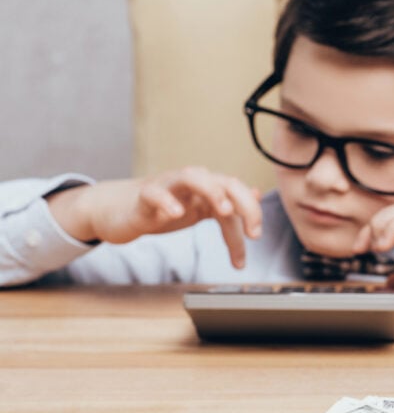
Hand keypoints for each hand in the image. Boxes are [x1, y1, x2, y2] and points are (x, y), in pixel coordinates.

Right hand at [47, 167, 261, 268]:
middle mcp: (190, 183)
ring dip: (211, 190)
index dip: (252, 212)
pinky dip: (166, 201)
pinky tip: (176, 214)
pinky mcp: (142, 198)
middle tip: (252, 231)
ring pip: (190, 176)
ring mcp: (166, 187)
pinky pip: (154, 193)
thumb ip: (227, 206)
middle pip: (222, 180)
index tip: (256, 237)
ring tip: (223, 210)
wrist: (118, 210)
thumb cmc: (162, 209)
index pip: (237, 193)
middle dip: (242, 203)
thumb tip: (257, 193)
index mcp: (206, 188)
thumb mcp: (199, 210)